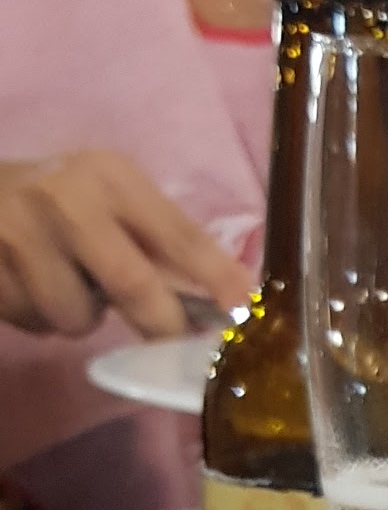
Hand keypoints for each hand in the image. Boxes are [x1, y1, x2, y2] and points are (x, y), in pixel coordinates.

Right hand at [0, 152, 252, 339]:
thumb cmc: (55, 199)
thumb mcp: (106, 197)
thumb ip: (157, 241)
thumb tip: (224, 299)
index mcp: (110, 176)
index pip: (178, 233)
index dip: (216, 277)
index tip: (242, 310)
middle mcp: (65, 199)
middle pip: (132, 283)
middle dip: (159, 322)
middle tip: (166, 333)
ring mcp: (18, 233)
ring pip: (76, 316)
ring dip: (79, 318)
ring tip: (63, 285)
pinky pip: (33, 322)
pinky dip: (38, 317)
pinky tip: (26, 284)